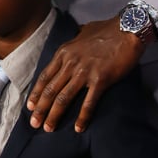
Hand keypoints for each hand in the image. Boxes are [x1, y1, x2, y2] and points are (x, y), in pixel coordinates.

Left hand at [26, 16, 145, 132]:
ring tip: (48, 129)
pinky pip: (88, 102)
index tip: (30, 106)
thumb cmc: (107, 29)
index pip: (45, 77)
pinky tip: (78, 128)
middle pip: (50, 90)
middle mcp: (70, 64)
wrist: (128, 29)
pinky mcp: (100, 79)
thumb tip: (75, 35)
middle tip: (34, 124)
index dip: (36, 93)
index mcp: (64, 53)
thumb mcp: (84, 31)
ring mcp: (84, 72)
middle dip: (40, 109)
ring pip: (63, 98)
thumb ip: (75, 38)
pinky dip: (82, 117)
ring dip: (54, 115)